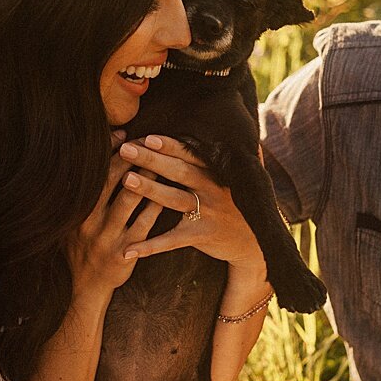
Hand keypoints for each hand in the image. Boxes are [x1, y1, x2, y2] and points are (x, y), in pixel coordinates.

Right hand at [67, 134, 162, 298]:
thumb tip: (96, 161)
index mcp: (77, 210)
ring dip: (147, 178)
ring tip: (162, 161)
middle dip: (130, 158)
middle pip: (111, 181)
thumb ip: (86, 194)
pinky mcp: (124, 253)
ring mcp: (107, 238)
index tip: (124, 134)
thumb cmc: (83, 246)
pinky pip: (144, 224)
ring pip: (129, 200)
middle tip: (148, 141)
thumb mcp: (75, 220)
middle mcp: (89, 222)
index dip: (109, 151)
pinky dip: (156, 207)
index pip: (93, 172)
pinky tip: (169, 193)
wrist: (86, 288)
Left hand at [116, 136, 265, 275]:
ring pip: (174, 199)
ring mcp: (207, 213)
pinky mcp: (201, 235)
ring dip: (150, 190)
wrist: (254, 242)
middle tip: (126, 149)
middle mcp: (212, 189)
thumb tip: (246, 131)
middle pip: (179, 171)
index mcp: (217, 173)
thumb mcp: (247, 179)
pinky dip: (150, 246)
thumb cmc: (239, 206)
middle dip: (151, 159)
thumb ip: (243, 155)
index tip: (148, 137)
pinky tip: (128, 249)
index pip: (190, 155)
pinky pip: (172, 241)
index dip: (170, 146)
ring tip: (126, 181)